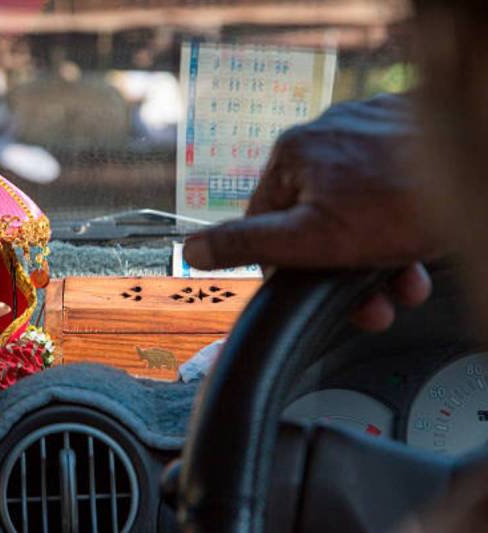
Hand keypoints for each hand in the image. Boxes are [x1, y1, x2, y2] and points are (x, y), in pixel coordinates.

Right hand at [183, 95, 444, 331]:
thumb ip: (248, 244)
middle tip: (368, 301)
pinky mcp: (405, 133)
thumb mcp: (312, 240)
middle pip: (316, 216)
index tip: (310, 291)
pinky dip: (398, 221)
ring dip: (375, 255)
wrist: (481, 171)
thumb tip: (191, 251)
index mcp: (292, 152)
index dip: (286, 264)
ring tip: (401, 283)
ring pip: (356, 206)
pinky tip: (417, 246)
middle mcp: (325, 131)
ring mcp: (367, 128)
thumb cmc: (403, 203)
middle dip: (341, 269)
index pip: (265, 219)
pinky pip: (387, 187)